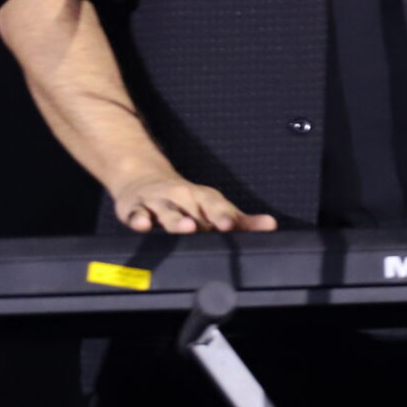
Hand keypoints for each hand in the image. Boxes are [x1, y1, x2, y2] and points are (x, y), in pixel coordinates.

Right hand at [110, 170, 277, 232]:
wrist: (143, 179)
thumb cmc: (185, 200)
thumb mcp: (211, 206)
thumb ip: (240, 220)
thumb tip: (271, 225)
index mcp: (201, 198)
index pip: (215, 206)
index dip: (223, 216)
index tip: (230, 226)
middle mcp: (181, 197)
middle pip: (191, 208)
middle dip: (201, 219)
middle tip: (213, 227)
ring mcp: (158, 202)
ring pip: (166, 211)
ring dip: (175, 219)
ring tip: (185, 227)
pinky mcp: (135, 208)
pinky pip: (136, 213)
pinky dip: (138, 219)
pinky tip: (142, 224)